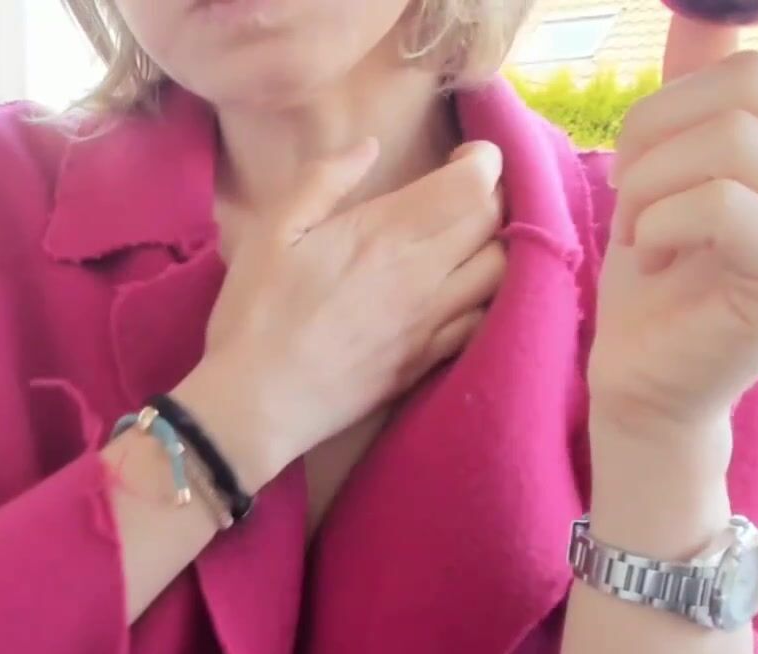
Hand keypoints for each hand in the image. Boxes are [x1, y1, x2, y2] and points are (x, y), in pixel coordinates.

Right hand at [174, 137, 505, 490]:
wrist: (256, 402)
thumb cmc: (255, 313)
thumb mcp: (271, 232)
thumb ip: (322, 181)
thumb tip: (368, 147)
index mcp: (383, 232)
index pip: (471, 184)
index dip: (483, 159)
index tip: (463, 156)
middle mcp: (421, 273)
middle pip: (494, 220)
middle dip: (491, 194)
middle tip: (466, 193)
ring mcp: (430, 321)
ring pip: (502, 270)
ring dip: (497, 245)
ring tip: (471, 240)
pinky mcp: (427, 360)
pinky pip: (484, 320)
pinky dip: (486, 297)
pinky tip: (463, 291)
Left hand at [590, 0, 757, 439]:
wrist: (643, 379)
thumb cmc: (655, 268)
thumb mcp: (667, 159)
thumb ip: (694, 82)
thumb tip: (701, 0)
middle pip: (752, 80)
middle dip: (656, 122)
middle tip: (629, 183)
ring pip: (730, 140)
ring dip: (649, 179)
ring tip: (641, 226)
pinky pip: (720, 203)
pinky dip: (659, 223)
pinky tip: (652, 256)